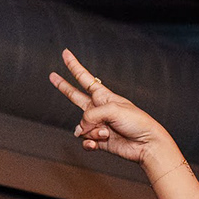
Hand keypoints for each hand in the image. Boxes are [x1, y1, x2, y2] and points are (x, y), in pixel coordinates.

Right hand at [49, 50, 179, 174]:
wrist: (146, 144)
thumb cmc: (136, 122)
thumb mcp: (112, 109)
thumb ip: (90, 115)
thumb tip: (79, 130)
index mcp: (103, 96)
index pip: (84, 78)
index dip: (74, 66)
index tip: (65, 54)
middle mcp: (98, 109)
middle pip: (75, 96)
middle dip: (63, 87)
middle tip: (52, 76)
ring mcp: (98, 125)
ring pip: (81, 127)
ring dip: (92, 131)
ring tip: (107, 133)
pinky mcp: (99, 140)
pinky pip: (85, 141)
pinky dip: (89, 143)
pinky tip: (96, 144)